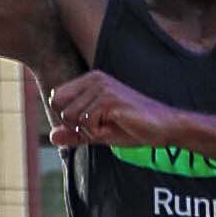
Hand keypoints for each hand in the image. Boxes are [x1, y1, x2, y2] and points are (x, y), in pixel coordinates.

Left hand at [44, 67, 164, 153]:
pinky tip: (116, 126)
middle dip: (74, 124)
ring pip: (71, 116)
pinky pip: (86, 122)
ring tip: (110, 125)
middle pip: (58, 105)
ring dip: (88, 129)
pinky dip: (97, 132)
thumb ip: (74, 133)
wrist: (163, 127)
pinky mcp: (110, 100)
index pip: (56, 98)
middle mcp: (94, 79)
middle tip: (99, 126)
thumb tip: (52, 137)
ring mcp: (102, 88)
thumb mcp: (97, 132)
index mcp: (90, 80)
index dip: (67, 118)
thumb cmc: (132, 128)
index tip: (90, 123)